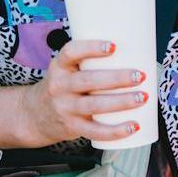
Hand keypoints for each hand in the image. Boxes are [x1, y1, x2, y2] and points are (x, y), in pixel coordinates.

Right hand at [0, 40, 148, 148]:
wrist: (35, 115)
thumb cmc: (63, 86)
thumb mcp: (67, 69)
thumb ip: (91, 62)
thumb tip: (136, 51)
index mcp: (60, 67)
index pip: (70, 53)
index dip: (91, 48)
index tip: (113, 45)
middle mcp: (59, 86)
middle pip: (88, 80)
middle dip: (117, 78)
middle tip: (139, 75)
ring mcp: (65, 108)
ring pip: (94, 105)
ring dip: (121, 102)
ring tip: (142, 97)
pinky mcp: (72, 127)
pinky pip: (94, 131)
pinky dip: (115, 131)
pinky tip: (133, 126)